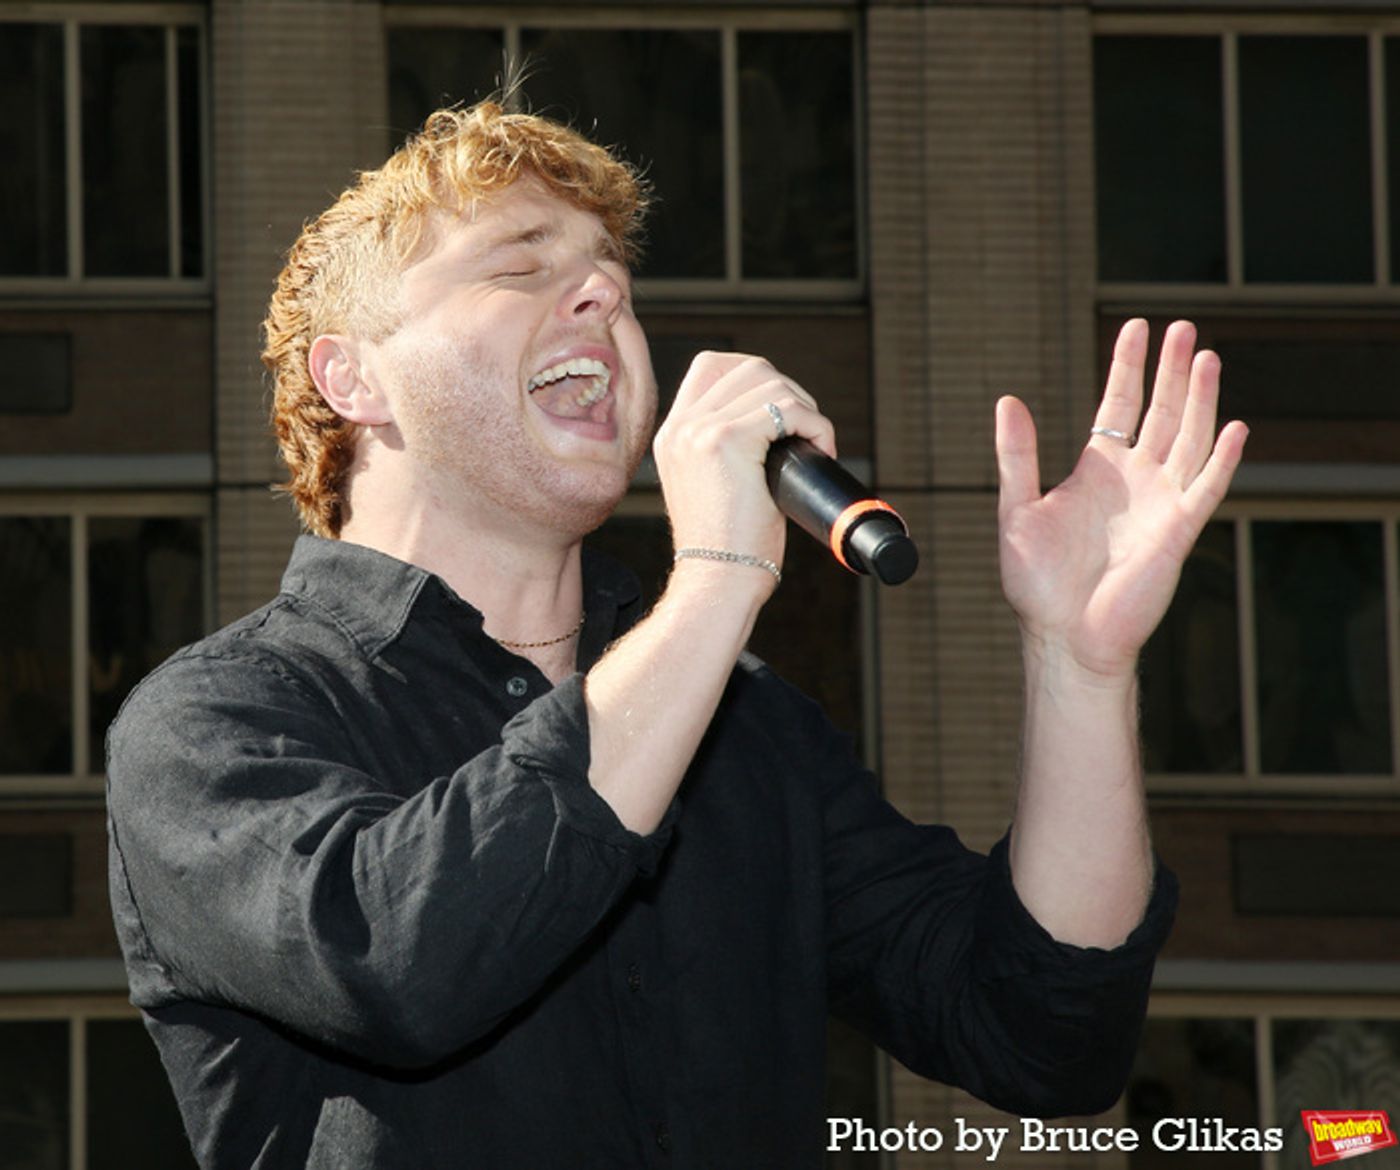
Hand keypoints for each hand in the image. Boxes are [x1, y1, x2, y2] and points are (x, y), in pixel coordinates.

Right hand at [653, 352, 835, 583]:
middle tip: (807, 434)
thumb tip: (778, 428)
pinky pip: (787, 408)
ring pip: (770, 383)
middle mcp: (680, 427)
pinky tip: (820, 451)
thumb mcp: (716, 488)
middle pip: (747, 367)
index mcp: (673, 435)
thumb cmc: (730, 548)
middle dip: (790, 392)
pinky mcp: (725, 440)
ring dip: (806, 410)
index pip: (711, 367)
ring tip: (814, 446)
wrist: (718, 582)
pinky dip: (815, 425)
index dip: (755, 378)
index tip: (781, 415)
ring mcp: (698, 430)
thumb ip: (728, 453)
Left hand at [995, 319, 1247, 680]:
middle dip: (1173, 370)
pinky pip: (1207, 487)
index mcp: (1096, 472)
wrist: (1065, 635)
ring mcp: (1161, 503)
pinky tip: (1234, 425)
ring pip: (1189, 439)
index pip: (1119, 406)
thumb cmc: (1037, 584)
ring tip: (1207, 356)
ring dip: (1200, 399)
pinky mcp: (1179, 531)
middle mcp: (1134, 481)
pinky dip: (1223, 458)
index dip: (1128, 366)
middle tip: (1184, 326)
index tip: (1136, 326)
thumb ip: (1017, 455)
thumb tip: (1008, 400)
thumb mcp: (1017, 509)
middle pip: (1162, 412)